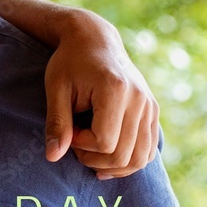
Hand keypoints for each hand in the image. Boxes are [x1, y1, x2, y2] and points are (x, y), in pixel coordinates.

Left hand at [43, 10, 159, 177]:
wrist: (94, 40)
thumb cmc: (70, 63)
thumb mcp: (56, 89)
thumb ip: (57, 123)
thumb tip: (52, 158)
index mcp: (116, 90)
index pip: (104, 142)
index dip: (81, 145)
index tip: (68, 130)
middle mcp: (140, 100)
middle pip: (123, 154)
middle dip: (94, 158)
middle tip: (75, 142)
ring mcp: (150, 106)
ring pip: (139, 158)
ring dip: (112, 166)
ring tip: (89, 151)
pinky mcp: (153, 111)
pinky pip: (148, 150)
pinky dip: (128, 161)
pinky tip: (106, 156)